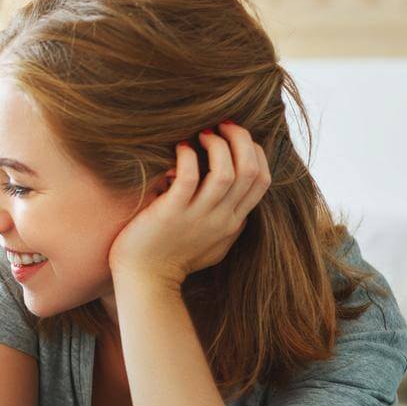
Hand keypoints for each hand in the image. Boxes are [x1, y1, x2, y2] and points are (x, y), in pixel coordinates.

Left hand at [108, 121, 271, 287]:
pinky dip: (188, 157)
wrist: (144, 280)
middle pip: (250, 171)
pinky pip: (189, 177)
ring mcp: (197, 216)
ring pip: (227, 172)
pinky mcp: (171, 213)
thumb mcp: (213, 245)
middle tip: (223, 125)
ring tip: (202, 134)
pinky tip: (179, 148)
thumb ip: (227, 226)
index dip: (255, 152)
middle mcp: (221, 218)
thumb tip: (236, 208)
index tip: (238, 138)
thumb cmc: (172, 260)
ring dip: (218, 145)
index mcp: (233, 222)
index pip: (261, 180)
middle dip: (241, 140)